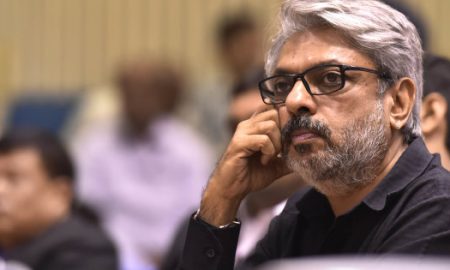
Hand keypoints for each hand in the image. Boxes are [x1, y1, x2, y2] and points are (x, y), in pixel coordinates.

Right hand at [199, 107, 290, 225]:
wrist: (232, 189)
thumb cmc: (250, 175)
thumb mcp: (275, 166)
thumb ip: (288, 158)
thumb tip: (307, 156)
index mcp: (255, 126)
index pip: (273, 108)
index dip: (285, 119)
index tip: (289, 138)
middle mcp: (248, 124)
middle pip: (274, 113)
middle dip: (283, 132)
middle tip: (280, 150)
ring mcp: (242, 132)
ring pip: (270, 125)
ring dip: (276, 143)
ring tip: (271, 157)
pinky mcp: (239, 143)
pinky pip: (263, 139)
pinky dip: (268, 151)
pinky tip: (263, 161)